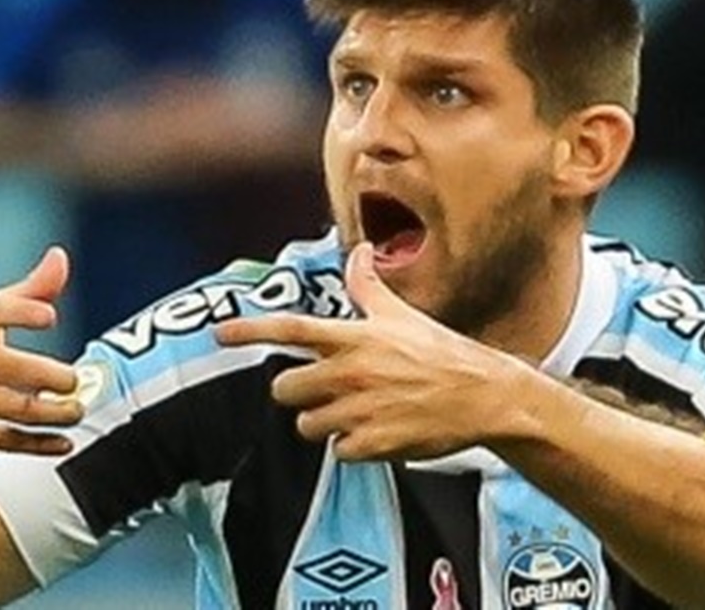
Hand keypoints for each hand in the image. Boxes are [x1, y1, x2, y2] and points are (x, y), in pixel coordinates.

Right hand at [0, 247, 83, 454]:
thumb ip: (25, 291)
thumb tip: (60, 259)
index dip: (21, 312)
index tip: (48, 316)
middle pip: (16, 370)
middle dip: (57, 379)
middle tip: (75, 381)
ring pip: (18, 409)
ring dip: (57, 413)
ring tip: (76, 410)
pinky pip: (5, 439)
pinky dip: (40, 443)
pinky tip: (63, 441)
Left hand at [216, 242, 529, 460]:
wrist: (483, 397)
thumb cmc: (441, 353)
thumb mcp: (402, 315)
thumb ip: (368, 287)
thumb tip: (358, 253)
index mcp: (354, 337)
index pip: (291, 328)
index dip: (251, 330)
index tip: (220, 333)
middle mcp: (350, 371)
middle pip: (284, 389)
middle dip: (297, 393)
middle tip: (323, 391)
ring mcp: (359, 410)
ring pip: (307, 425)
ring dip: (325, 422)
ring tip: (356, 412)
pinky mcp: (372, 444)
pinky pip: (337, 451)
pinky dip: (350, 446)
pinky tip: (375, 432)